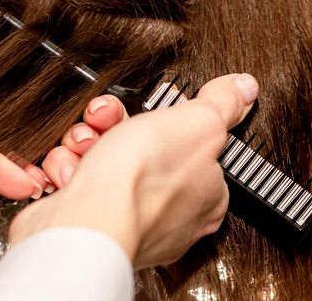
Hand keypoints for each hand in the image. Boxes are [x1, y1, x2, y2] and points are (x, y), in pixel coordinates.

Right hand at [10, 74, 257, 268]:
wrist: (83, 223)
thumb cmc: (140, 183)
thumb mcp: (197, 124)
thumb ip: (223, 104)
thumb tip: (243, 88)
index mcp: (205, 194)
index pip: (194, 146)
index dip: (169, 121)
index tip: (154, 111)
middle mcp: (168, 215)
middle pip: (142, 149)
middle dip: (116, 128)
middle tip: (109, 123)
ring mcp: (125, 220)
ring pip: (104, 162)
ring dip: (87, 144)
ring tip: (85, 147)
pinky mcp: (89, 222)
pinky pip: (77, 184)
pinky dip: (67, 170)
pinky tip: (71, 171)